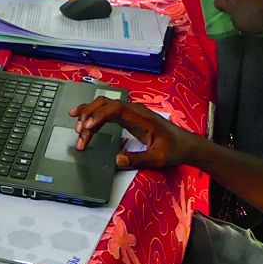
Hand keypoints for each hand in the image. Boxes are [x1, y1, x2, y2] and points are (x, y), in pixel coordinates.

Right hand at [69, 98, 199, 169]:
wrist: (185, 145)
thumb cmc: (174, 150)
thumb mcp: (158, 159)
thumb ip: (139, 159)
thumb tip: (117, 159)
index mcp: (141, 117)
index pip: (115, 108)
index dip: (98, 115)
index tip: (87, 128)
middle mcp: (134, 110)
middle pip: (105, 104)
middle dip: (89, 115)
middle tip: (79, 133)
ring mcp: (130, 112)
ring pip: (104, 105)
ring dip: (89, 114)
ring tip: (76, 128)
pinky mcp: (128, 117)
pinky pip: (107, 111)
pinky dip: (93, 114)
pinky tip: (83, 120)